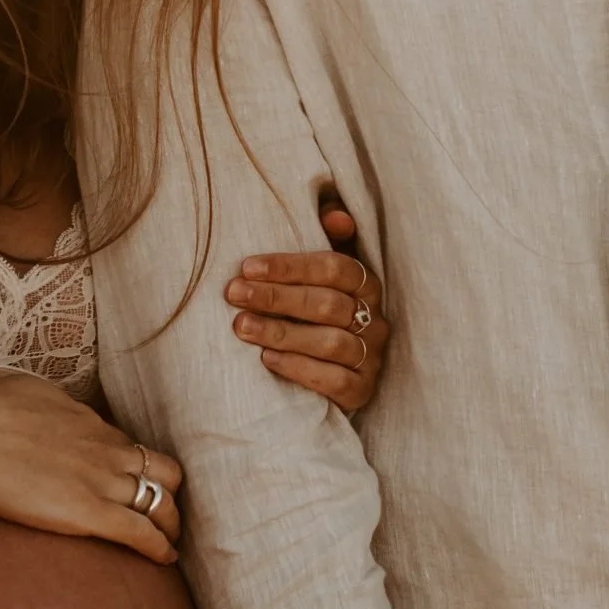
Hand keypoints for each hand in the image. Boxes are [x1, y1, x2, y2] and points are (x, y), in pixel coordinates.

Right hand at [0, 373, 181, 562]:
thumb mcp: (29, 395)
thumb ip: (46, 412)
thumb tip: (40, 416)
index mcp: (90, 424)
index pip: (130, 448)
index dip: (138, 469)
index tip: (135, 483)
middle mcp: (106, 450)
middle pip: (163, 472)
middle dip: (169, 493)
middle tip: (165, 514)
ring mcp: (101, 481)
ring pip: (160, 502)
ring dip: (169, 523)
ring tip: (169, 541)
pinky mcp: (89, 512)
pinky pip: (140, 532)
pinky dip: (158, 547)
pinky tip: (165, 559)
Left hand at [225, 194, 389, 415]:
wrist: (326, 383)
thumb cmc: (315, 318)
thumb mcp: (319, 278)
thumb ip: (325, 239)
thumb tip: (337, 216)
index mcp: (366, 285)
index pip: (334, 268)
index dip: (290, 266)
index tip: (247, 267)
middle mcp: (374, 320)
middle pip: (328, 304)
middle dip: (276, 297)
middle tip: (234, 294)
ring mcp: (371, 358)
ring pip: (331, 342)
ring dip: (281, 332)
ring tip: (242, 327)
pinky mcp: (362, 392)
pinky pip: (335, 381)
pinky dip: (299, 368)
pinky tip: (267, 359)